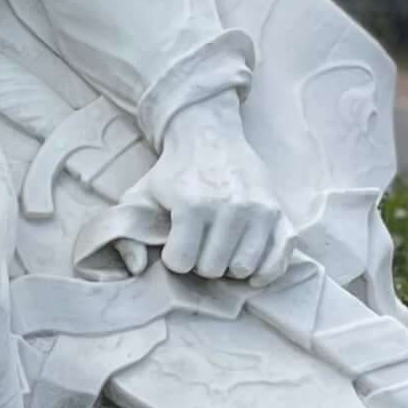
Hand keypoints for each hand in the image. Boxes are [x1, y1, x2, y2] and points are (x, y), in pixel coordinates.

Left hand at [133, 94, 287, 285]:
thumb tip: (137, 270)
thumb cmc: (173, 174)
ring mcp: (259, 211)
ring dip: (229, 265)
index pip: (182, 263)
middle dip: (200, 262)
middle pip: (213, 269)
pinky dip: (267, 269)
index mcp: (193, 204)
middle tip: (198, 242)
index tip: (174, 242)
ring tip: (219, 247)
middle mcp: (230, 208)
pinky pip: (281, 257)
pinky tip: (251, 269)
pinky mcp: (280, 213)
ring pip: (244, 268)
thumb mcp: (139, 196)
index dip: (174, 257)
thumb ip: (126, 233)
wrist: (209, 137)